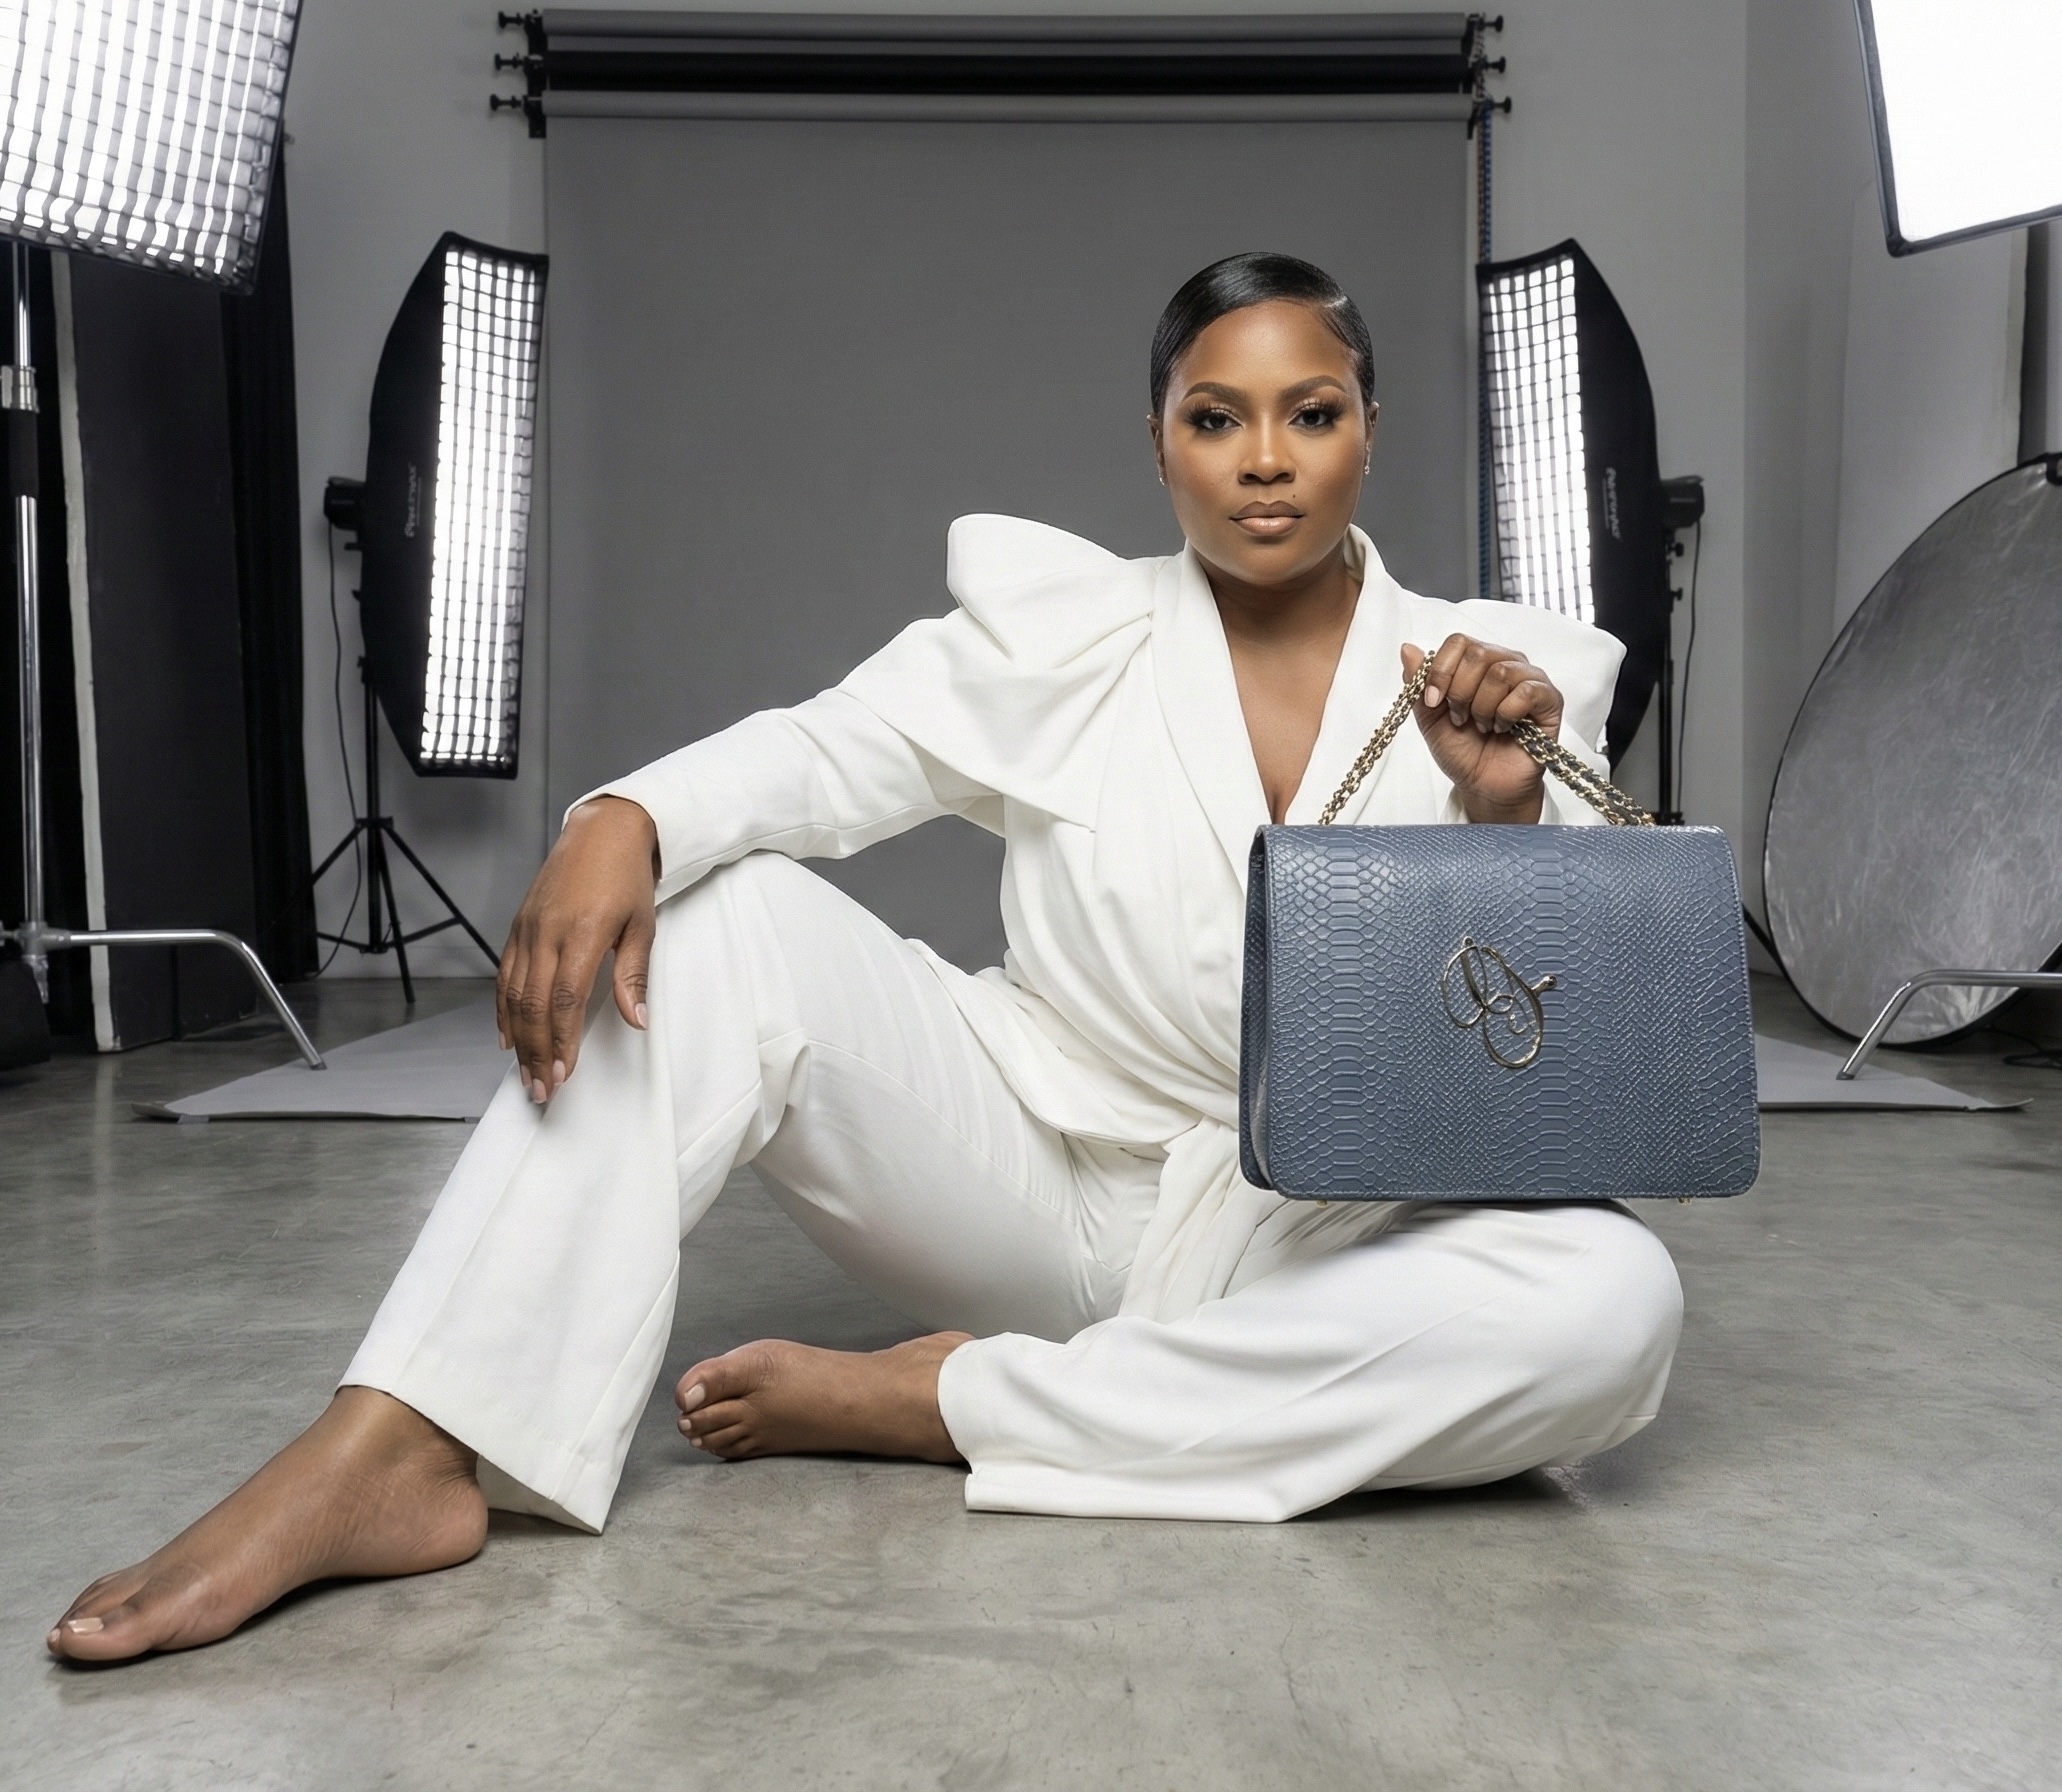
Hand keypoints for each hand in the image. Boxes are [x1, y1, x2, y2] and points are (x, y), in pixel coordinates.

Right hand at [497, 796, 659, 1102]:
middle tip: (540, 1090)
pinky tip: (508, 1037)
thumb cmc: (627, 877)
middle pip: (532, 1005)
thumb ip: (634, 974)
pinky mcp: (519, 927)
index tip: (563, 1074)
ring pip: (513, 995)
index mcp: (580, 933)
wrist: (601, 832)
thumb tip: (637, 1020)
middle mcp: (546, 933)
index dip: (560, 1041)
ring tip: (525, 1074)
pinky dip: (503, 1010)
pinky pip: (504, 976)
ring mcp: (527, 930)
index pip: (563, 999)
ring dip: (519, 1039)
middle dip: (535, 1052)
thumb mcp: (642, 924)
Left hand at [1402, 634, 1562, 823]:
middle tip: (1461, 718)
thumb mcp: (1430, 718)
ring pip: (1501, 672)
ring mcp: (1530, 679)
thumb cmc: (1462, 751)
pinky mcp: (1550, 700)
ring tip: (1483, 726)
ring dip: (1483, 707)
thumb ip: (1419, 684)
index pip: (1459, 642)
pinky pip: (1527, 691)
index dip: (1441, 671)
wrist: (1484, 785)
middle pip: (1478, 653)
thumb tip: (1408, 648)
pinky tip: (1503, 728)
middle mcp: (1506, 663)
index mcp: (1477, 663)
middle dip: (1460, 692)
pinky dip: (1506, 713)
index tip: (1434, 702)